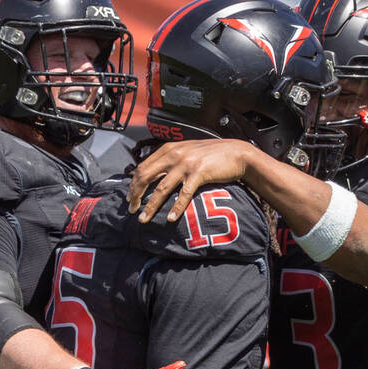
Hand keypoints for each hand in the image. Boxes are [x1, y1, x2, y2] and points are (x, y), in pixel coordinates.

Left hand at [126, 139, 255, 222]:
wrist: (237, 153)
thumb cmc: (213, 155)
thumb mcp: (188, 151)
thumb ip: (172, 159)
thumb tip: (155, 174)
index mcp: (169, 149)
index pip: (143, 167)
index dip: (133, 184)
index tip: (130, 197)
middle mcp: (174, 155)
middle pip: (146, 177)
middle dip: (136, 195)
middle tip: (132, 210)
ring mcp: (186, 164)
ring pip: (161, 188)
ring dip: (151, 206)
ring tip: (143, 219)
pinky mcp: (199, 173)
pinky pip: (183, 194)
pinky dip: (176, 208)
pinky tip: (170, 218)